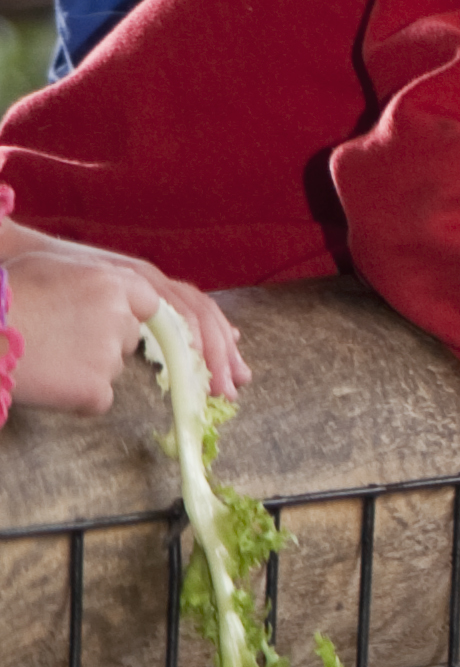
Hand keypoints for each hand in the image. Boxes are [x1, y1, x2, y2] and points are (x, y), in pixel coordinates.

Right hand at [4, 234, 249, 413]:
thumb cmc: (8, 291)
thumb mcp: (62, 270)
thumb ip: (108, 288)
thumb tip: (142, 313)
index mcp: (122, 279)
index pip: (179, 310)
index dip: (210, 339)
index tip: (231, 360)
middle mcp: (124, 315)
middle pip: (154, 342)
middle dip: (206, 369)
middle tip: (229, 393)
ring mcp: (108, 353)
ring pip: (114, 366)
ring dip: (87, 364)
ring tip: (46, 352)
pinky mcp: (93, 387)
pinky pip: (97, 395)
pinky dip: (77, 392)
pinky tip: (46, 377)